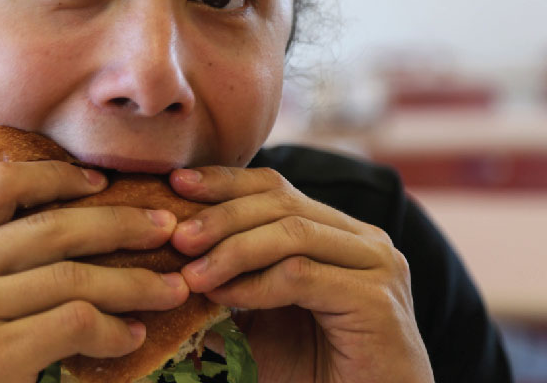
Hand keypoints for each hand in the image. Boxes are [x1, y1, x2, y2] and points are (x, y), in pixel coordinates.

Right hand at [0, 161, 188, 382]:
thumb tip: (49, 232)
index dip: (58, 175)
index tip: (100, 183)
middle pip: (52, 226)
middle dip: (121, 224)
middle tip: (165, 228)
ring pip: (74, 276)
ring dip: (135, 282)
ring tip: (171, 289)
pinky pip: (75, 324)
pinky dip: (114, 329)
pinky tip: (132, 337)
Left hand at [169, 167, 433, 382]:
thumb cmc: (313, 373)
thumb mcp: (258, 322)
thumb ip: (226, 286)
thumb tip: (169, 260)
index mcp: (337, 232)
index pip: (275, 188)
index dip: (224, 182)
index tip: (176, 183)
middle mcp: (362, 240)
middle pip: (281, 201)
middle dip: (221, 215)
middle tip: (177, 237)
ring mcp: (376, 265)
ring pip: (291, 232)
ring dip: (233, 250)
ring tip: (192, 274)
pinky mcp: (377, 299)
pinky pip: (302, 275)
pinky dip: (256, 285)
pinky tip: (224, 298)